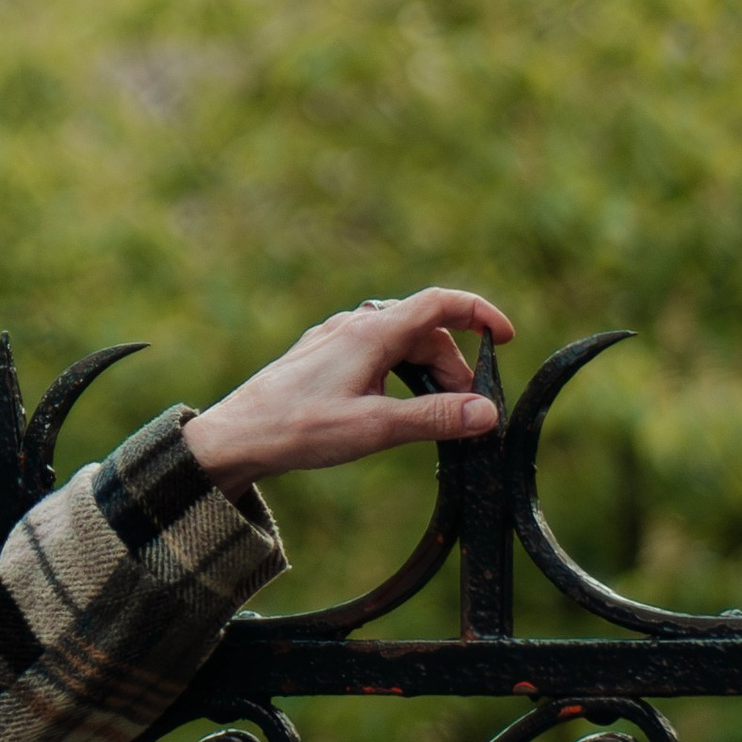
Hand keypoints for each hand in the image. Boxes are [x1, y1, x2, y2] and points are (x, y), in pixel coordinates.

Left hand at [183, 288, 514, 495]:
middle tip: (464, 414)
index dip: (478, 314)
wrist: (236, 437)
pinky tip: (392, 407)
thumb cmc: (299, 429)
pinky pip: (374, 352)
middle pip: (423, 331)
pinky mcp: (321, 356)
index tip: (505, 338)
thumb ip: (434, 418)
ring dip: (425, 373)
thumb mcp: (375, 428)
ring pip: (398, 343)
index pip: (439, 304)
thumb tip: (488, 413)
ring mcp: (334, 339)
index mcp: (370, 332)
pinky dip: (398, 374)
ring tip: (433, 415)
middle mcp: (353, 325)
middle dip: (452, 368)